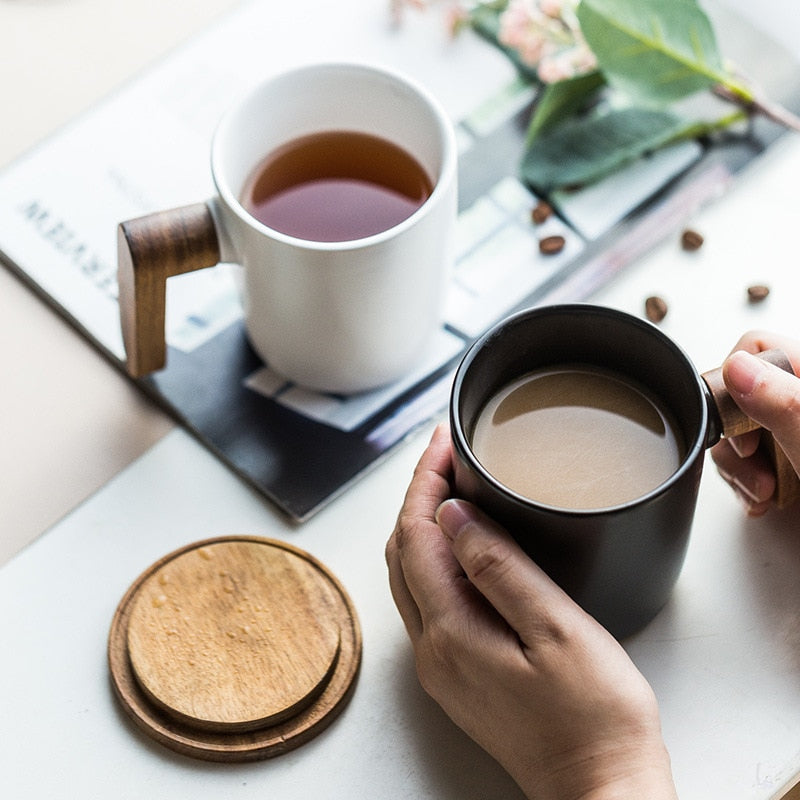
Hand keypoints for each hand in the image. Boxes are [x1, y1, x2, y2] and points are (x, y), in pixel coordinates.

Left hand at [386, 424, 676, 799]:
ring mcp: (441, 664)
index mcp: (451, 631)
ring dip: (423, 523)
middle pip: (404, 550)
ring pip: (411, 573)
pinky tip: (460, 542)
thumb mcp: (555, 629)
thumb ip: (498, 568)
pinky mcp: (457, 673)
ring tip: (452, 483)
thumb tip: (451, 515)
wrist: (600, 788)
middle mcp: (432, 649)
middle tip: (447, 452)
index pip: (417, 534)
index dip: (425, 480)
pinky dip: (434, 556)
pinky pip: (428, 598)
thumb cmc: (593, 716)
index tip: (444, 439)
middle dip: (419, 493)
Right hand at [710, 331, 799, 515]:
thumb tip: (738, 368)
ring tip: (764, 492)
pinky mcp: (789, 458)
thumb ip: (785, 404)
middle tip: (756, 466)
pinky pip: (750, 458)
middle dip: (735, 440)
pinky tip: (763, 497)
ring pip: (737, 429)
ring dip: (740, 469)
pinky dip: (748, 482)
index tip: (744, 429)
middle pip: (737, 393)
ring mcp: (791, 429)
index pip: (754, 349)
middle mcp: (797, 399)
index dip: (734, 386)